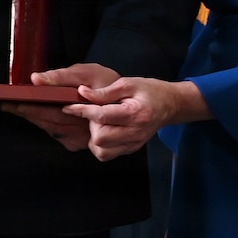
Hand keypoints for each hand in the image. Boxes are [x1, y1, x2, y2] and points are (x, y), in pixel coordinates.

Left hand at [0, 63, 118, 151]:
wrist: (131, 102)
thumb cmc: (107, 82)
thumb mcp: (87, 72)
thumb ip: (61, 77)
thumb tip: (36, 79)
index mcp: (81, 110)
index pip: (48, 111)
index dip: (29, 108)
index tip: (11, 102)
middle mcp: (81, 129)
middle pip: (47, 122)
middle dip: (26, 113)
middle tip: (7, 105)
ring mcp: (81, 139)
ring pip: (51, 129)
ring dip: (34, 119)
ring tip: (16, 109)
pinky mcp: (80, 143)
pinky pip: (59, 134)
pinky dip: (46, 124)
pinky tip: (37, 116)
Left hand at [64, 77, 207, 160]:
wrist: (169, 105)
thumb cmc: (149, 91)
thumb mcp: (127, 83)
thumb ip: (104, 92)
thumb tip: (81, 93)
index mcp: (135, 113)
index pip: (101, 116)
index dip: (82, 110)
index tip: (68, 105)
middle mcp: (135, 133)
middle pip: (100, 138)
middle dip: (91, 125)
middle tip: (96, 112)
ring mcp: (133, 144)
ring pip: (101, 151)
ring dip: (95, 137)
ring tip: (101, 122)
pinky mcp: (131, 149)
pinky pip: (107, 154)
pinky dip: (100, 144)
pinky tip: (105, 130)